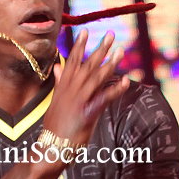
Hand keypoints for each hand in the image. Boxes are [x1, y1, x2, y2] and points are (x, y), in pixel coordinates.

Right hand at [43, 29, 128, 145]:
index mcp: (63, 86)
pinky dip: (115, 90)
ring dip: (110, 64)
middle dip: (99, 49)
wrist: (51, 147)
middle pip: (87, 65)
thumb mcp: (56, 100)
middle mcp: (70, 90)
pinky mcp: (87, 113)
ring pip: (96, 78)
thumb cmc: (56, 125)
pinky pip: (104, 99)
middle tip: (111, 34)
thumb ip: (60, 82)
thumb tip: (57, 67)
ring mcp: (78, 101)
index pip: (71, 61)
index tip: (86, 31)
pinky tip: (126, 82)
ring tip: (120, 51)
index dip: (79, 45)